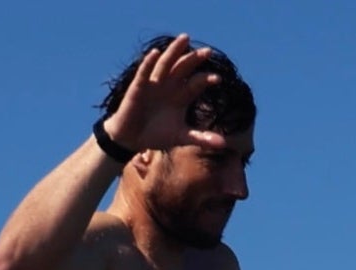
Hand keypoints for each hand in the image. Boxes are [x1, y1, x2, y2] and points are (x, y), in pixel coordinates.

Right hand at [104, 34, 224, 154]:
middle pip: (184, 68)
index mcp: (181, 96)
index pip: (196, 83)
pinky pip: (144, 72)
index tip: (217, 79)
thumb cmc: (157, 135)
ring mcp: (154, 84)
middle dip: (194, 59)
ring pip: (166, 63)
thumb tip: (223, 144)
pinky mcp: (138, 87)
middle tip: (207, 52)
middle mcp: (170, 86)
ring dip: (174, 51)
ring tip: (185, 38)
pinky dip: (149, 63)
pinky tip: (155, 53)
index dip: (205, 80)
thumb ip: (201, 138)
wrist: (132, 140)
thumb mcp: (181, 137)